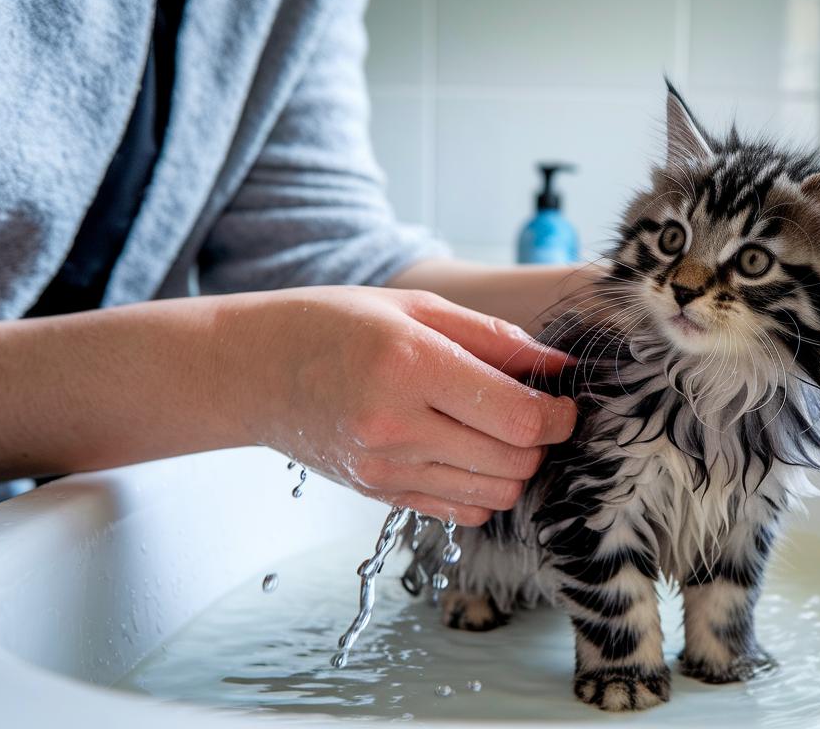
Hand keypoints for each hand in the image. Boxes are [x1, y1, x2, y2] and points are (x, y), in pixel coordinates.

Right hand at [224, 286, 576, 525]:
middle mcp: (397, 425)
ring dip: (516, 468)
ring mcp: (385, 468)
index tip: (564, 401)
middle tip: (534, 413)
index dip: (559, 415)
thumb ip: (496, 337)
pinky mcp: (379, 493)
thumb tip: (560, 366)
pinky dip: (484, 491)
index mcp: (410, 366)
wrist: (255, 370)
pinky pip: (461, 512)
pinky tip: (471, 456)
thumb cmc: (337, 324)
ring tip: (501, 432)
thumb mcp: (417, 306)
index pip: (518, 417)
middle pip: (514, 461)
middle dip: (543, 441)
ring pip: (495, 494)